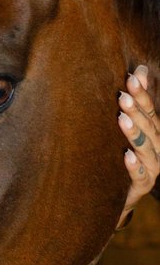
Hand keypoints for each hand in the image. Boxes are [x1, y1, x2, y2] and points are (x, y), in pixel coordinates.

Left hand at [116, 66, 159, 227]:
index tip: (130, 78)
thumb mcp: (125, 126)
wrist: (110, 196)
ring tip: (121, 119)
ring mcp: (151, 168)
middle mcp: (156, 148)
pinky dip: (134, 166)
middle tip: (121, 96)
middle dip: (136, 110)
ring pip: (146, 149)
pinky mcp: (142, 186)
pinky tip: (126, 155)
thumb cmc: (117, 155)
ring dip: (134, 133)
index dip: (142, 94)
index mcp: (153, 133)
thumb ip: (133, 100)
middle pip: (149, 127)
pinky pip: (140, 175)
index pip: (149, 110)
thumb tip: (140, 68)